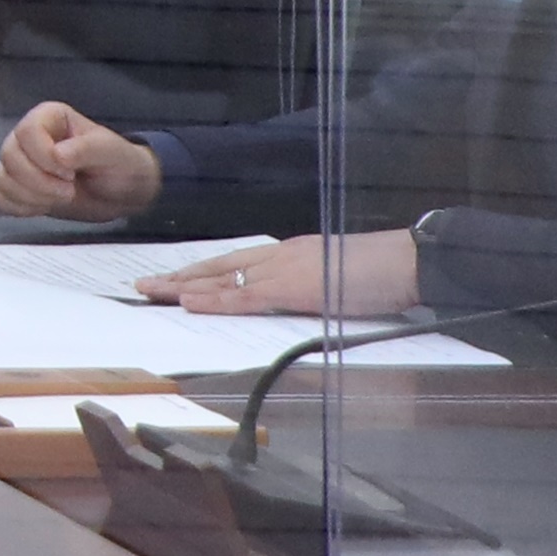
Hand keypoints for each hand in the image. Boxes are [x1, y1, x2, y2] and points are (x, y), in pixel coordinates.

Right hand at [0, 101, 164, 222]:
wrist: (122, 193)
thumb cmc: (119, 165)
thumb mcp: (111, 152)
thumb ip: (85, 149)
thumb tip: (56, 156)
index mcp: (48, 118)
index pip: (26, 131)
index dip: (43, 156)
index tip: (70, 173)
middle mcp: (27, 137)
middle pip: (9, 156)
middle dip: (38, 181)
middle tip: (69, 190)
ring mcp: (18, 163)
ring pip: (1, 179)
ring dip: (31, 196)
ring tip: (60, 198)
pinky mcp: (15, 187)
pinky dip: (18, 207)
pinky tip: (42, 206)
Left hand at [146, 228, 414, 317]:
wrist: (412, 261)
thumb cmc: (385, 273)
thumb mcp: (337, 279)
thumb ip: (310, 288)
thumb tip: (294, 302)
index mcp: (292, 252)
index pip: (237, 262)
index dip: (203, 272)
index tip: (175, 280)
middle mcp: (282, 255)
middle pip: (220, 265)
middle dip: (180, 277)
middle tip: (144, 286)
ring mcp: (287, 269)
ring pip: (224, 278)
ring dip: (185, 287)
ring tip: (152, 294)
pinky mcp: (296, 287)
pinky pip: (246, 296)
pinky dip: (216, 300)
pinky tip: (191, 302)